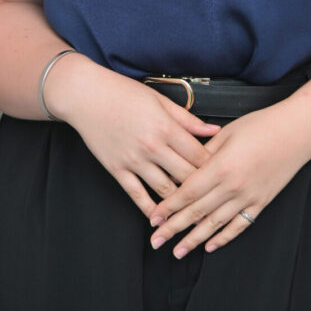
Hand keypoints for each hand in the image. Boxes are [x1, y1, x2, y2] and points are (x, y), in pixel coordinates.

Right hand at [52, 60, 221, 220]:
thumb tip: (213, 131)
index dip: (214, 167)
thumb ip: (188, 119)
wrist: (86, 95)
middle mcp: (152, 146)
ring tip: (194, 215)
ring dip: (180, 205)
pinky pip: (137, 195)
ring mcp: (134, 160)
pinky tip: (160, 218)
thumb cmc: (124, 93)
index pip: (198, 155)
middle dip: (203, 189)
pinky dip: (150, 209)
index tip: (224, 175)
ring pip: (165, 190)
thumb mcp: (160, 100)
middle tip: (215, 199)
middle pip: (186, 176)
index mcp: (166, 127)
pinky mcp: (117, 169)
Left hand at [148, 100, 309, 257]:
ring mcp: (248, 197)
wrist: (297, 132)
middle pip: (197, 212)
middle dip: (174, 229)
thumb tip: (185, 166)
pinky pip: (239, 225)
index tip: (154, 219)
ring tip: (178, 252)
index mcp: (222, 166)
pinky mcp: (261, 202)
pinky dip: (223, 238)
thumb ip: (205, 152)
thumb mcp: (227, 132)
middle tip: (156, 241)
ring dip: (194, 240)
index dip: (169, 208)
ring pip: (215, 224)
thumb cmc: (262, 125)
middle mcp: (233, 186)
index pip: (188, 193)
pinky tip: (210, 246)